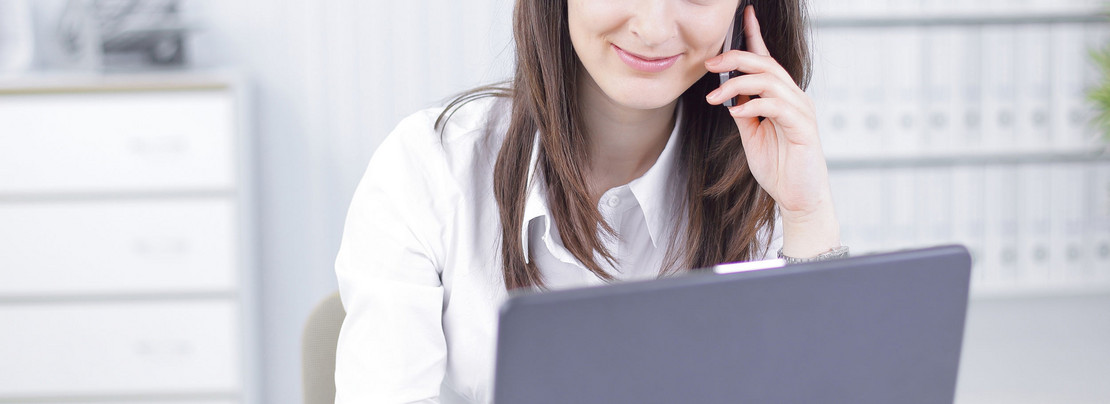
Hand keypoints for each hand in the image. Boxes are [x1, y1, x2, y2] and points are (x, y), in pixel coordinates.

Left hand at [703, 5, 839, 256]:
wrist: (799, 198)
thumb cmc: (778, 167)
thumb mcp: (752, 135)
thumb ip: (743, 111)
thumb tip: (727, 95)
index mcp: (782, 97)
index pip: (767, 59)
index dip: (755, 36)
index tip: (744, 15)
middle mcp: (794, 98)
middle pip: (765, 64)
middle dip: (735, 59)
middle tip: (708, 64)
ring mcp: (801, 111)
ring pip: (770, 81)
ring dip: (738, 85)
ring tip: (713, 97)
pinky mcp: (803, 128)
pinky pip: (777, 106)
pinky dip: (753, 106)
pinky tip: (736, 112)